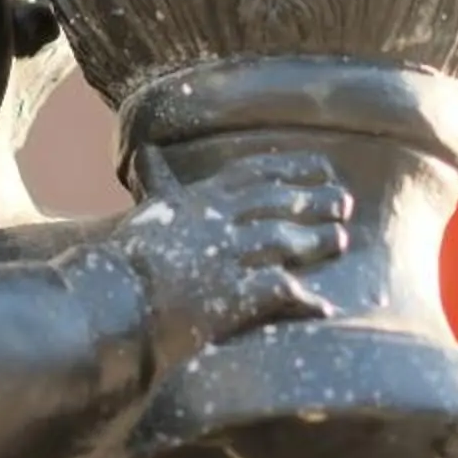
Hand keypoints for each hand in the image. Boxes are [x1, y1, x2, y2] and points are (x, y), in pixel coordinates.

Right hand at [109, 150, 352, 369]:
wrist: (113, 298)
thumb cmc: (124, 256)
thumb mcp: (146, 211)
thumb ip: (158, 183)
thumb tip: (144, 151)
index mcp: (200, 199)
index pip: (255, 172)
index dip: (292, 167)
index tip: (321, 165)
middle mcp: (218, 222)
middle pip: (277, 203)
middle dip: (313, 200)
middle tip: (343, 201)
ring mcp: (226, 257)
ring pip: (283, 240)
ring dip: (316, 240)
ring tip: (341, 239)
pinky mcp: (230, 295)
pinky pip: (277, 291)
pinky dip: (303, 297)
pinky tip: (322, 305)